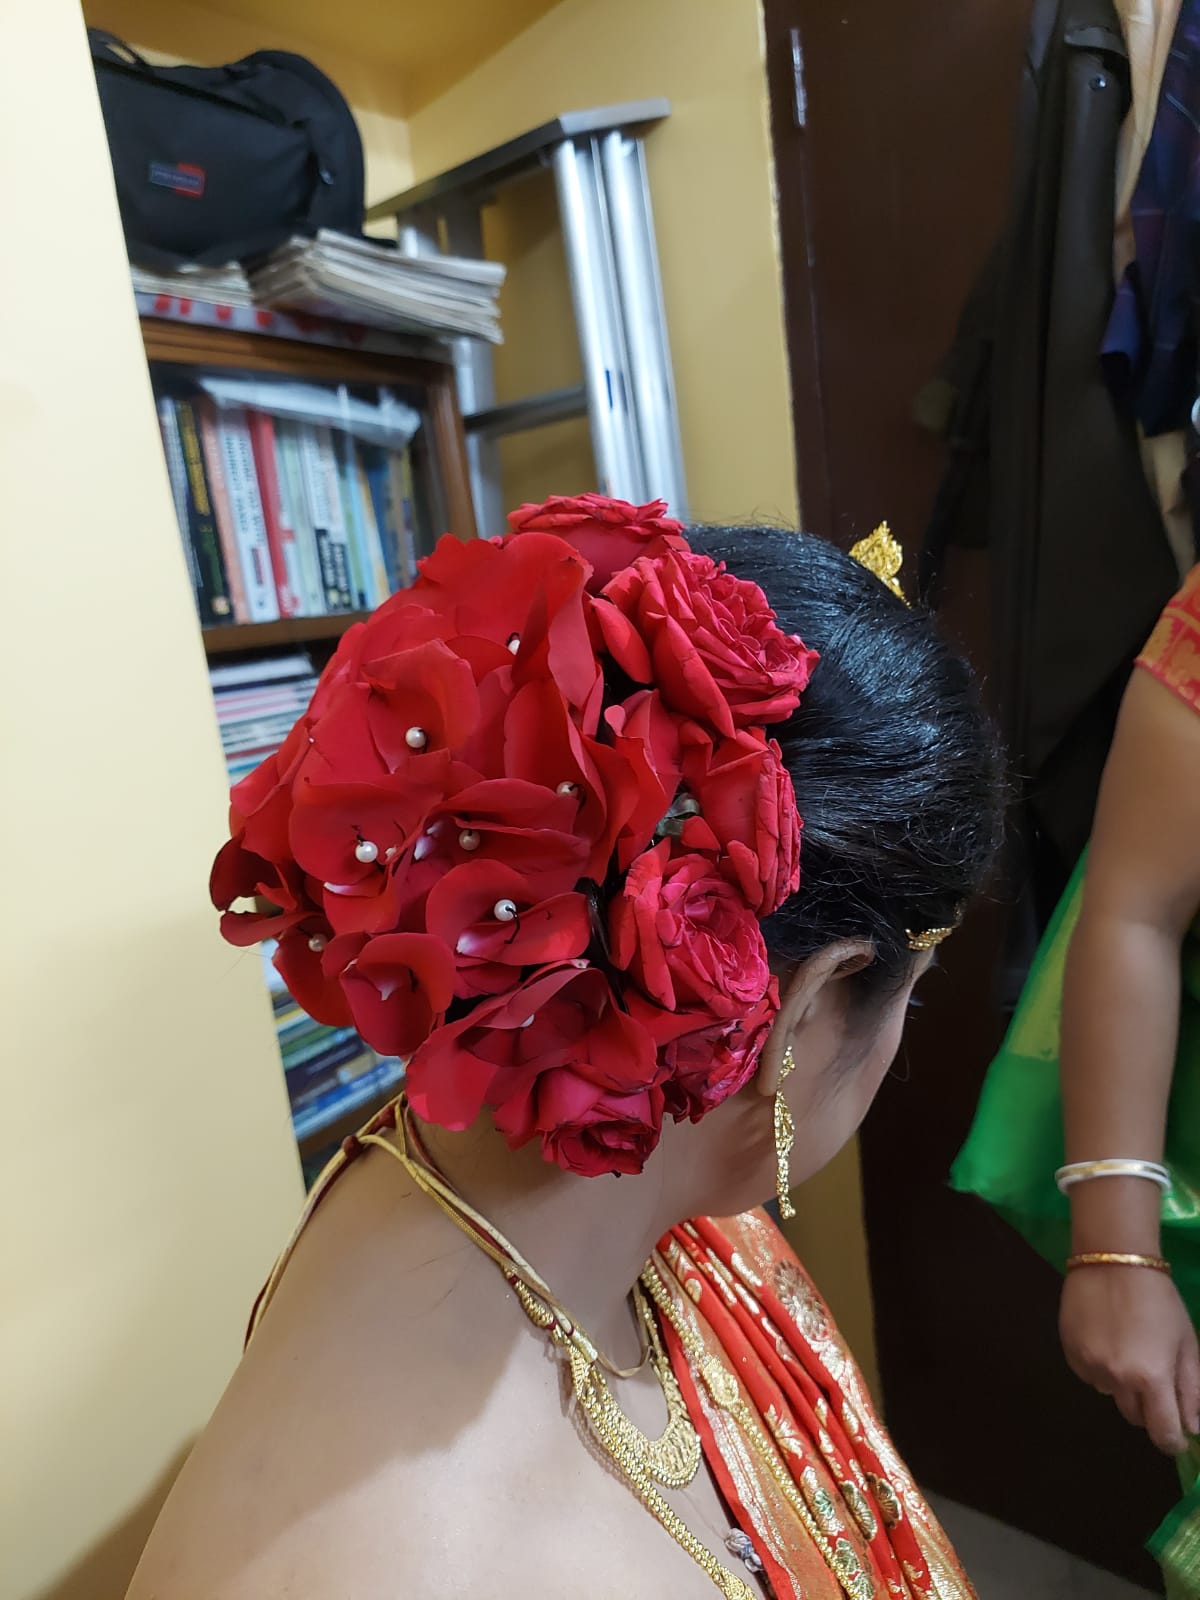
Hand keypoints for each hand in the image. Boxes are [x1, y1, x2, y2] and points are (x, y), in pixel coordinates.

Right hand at [1061, 1266, 1199, 1454]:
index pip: (1163, 1433)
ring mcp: (1090, 1366)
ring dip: (1122, 1384)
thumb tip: (1193, 1428)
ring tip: (1127, 1349)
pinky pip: (1089, 1375)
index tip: (1177, 1435)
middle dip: (1148, 1408)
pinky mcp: (1070, 1352)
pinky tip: (1106, 1339)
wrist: (1112, 1259)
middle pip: (1135, 1418)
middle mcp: (1118, 1378)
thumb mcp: (1186, 1342)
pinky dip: (1100, 1367)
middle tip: (1153, 1378)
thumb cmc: (1159, 1299)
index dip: (1172, 1440)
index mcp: (1152, 1377)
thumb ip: (1192, 1389)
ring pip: (1111, 1395)